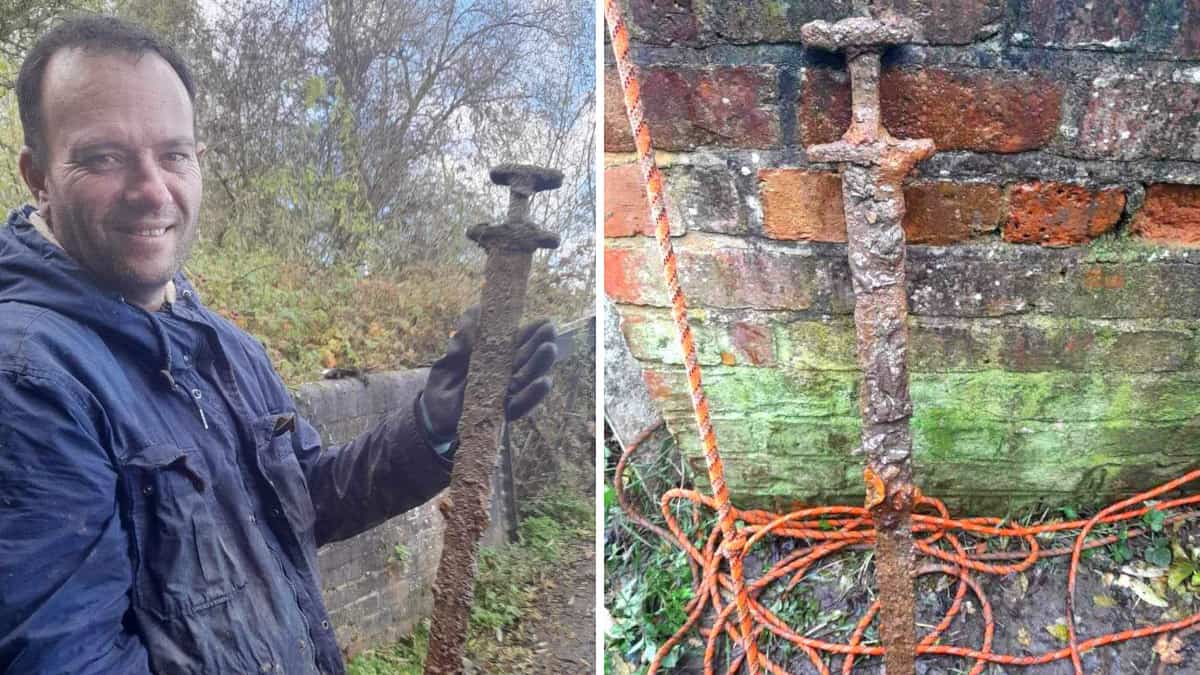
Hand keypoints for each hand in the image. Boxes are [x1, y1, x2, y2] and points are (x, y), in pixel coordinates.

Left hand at [421, 306, 556, 442]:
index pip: (519, 343)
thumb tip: (476, 309)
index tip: (545, 320)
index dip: (532, 332)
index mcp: (498, 358)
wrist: (431, 410)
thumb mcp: (453, 354)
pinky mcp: (501, 413)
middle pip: (528, 359)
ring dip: (540, 365)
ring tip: (549, 349)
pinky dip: (533, 395)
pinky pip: (520, 405)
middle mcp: (506, 375)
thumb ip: (465, 336)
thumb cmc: (446, 380)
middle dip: (540, 344)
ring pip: (528, 379)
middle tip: (550, 331)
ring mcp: (505, 394)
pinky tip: (545, 382)